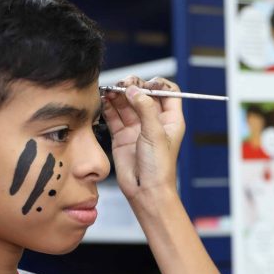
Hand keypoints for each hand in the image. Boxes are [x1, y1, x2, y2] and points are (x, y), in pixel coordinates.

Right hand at [102, 76, 185, 204]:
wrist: (146, 191)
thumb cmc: (159, 167)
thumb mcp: (155, 133)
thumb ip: (145, 108)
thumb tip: (134, 90)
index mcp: (170, 119)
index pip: (167, 92)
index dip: (157, 84)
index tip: (146, 83)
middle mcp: (153, 121)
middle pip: (143, 94)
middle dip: (133, 86)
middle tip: (124, 84)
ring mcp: (137, 128)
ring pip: (127, 104)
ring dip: (119, 95)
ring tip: (110, 90)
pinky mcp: (122, 136)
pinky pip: (114, 116)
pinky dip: (108, 106)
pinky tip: (104, 99)